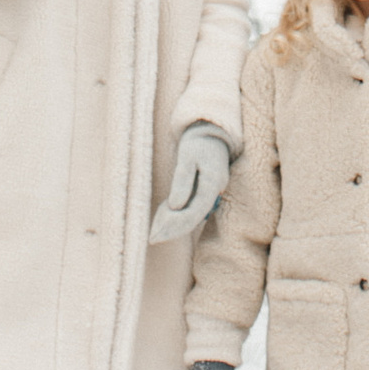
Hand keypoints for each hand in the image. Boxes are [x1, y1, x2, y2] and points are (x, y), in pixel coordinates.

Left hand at [149, 123, 232, 242]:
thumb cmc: (197, 142)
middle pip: (194, 217)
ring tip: (156, 231)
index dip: (176, 224)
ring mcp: (212, 192)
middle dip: (174, 229)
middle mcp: (215, 191)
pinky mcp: (205, 192)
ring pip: (194, 215)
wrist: (210, 131)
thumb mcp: (187, 157)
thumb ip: (183, 181)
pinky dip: (179, 215)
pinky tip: (165, 217)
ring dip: (175, 225)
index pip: (195, 211)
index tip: (158, 233)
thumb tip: (176, 206)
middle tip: (153, 238)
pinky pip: (192, 208)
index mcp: (212, 183)